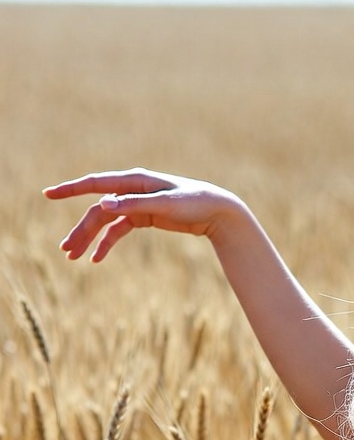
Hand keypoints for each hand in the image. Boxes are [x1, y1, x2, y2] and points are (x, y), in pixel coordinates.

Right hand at [44, 167, 244, 261]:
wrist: (218, 211)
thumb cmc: (194, 202)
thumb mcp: (165, 204)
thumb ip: (134, 204)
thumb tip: (103, 204)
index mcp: (135, 180)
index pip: (96, 184)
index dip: (71, 189)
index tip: (48, 194)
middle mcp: (132, 190)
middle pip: (97, 210)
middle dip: (81, 229)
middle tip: (65, 250)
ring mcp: (137, 204)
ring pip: (106, 222)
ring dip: (90, 238)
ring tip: (74, 257)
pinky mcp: (144, 217)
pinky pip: (119, 230)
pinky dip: (107, 243)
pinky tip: (97, 259)